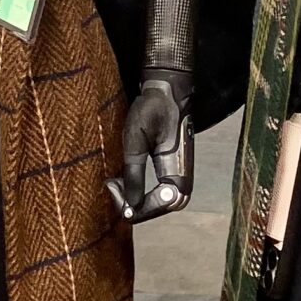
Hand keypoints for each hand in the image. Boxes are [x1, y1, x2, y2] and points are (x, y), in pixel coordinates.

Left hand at [108, 72, 192, 223]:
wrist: (165, 90)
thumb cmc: (151, 110)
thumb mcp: (136, 141)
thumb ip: (135, 174)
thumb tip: (132, 205)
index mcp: (179, 166)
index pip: (169, 202)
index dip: (146, 208)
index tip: (125, 203)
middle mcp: (183, 172)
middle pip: (169, 206)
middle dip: (143, 209)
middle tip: (117, 195)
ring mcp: (178, 170)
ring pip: (164, 200)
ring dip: (142, 201)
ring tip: (117, 187)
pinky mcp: (170, 167)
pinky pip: (160, 189)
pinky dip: (142, 192)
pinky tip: (123, 182)